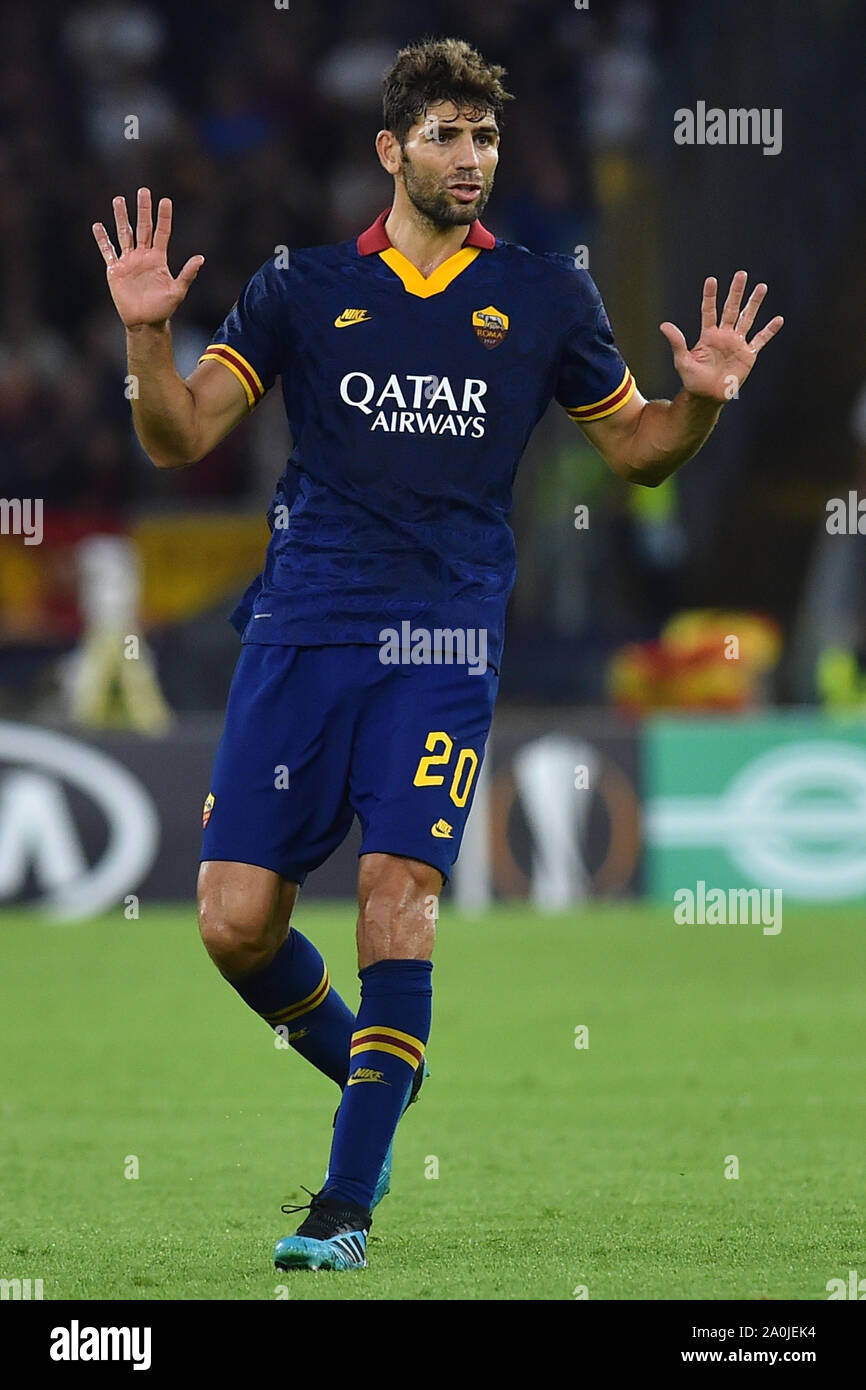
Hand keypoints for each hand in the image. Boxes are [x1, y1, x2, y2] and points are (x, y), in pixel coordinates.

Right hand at [92, 188, 203, 328]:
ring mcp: (128, 262)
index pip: (162, 233)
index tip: (165, 200)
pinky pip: (107, 251)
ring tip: (118, 199)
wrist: (145, 322)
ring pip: (124, 234)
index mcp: (158, 259)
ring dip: (121, 217)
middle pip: (143, 227)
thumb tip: (201, 258)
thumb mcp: (178, 292)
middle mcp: (143, 256)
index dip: (163, 217)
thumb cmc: (163, 309)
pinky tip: (98, 226)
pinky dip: (102, 240)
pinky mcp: (115, 271)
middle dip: (143, 210)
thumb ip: (187, 274)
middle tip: (143, 191)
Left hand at [660, 272, 783, 403]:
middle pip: (731, 309)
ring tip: (761, 287)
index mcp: (708, 335)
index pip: (709, 310)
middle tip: (741, 274)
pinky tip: (778, 319)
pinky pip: (760, 340)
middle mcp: (724, 335)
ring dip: (754, 303)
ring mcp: (737, 344)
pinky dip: (769, 331)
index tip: (711, 280)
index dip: (710, 296)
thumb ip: (677, 342)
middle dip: (736, 292)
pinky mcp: (748, 355)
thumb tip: (664, 325)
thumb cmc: (693, 380)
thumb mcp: (682, 361)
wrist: (708, 397)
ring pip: (747, 318)